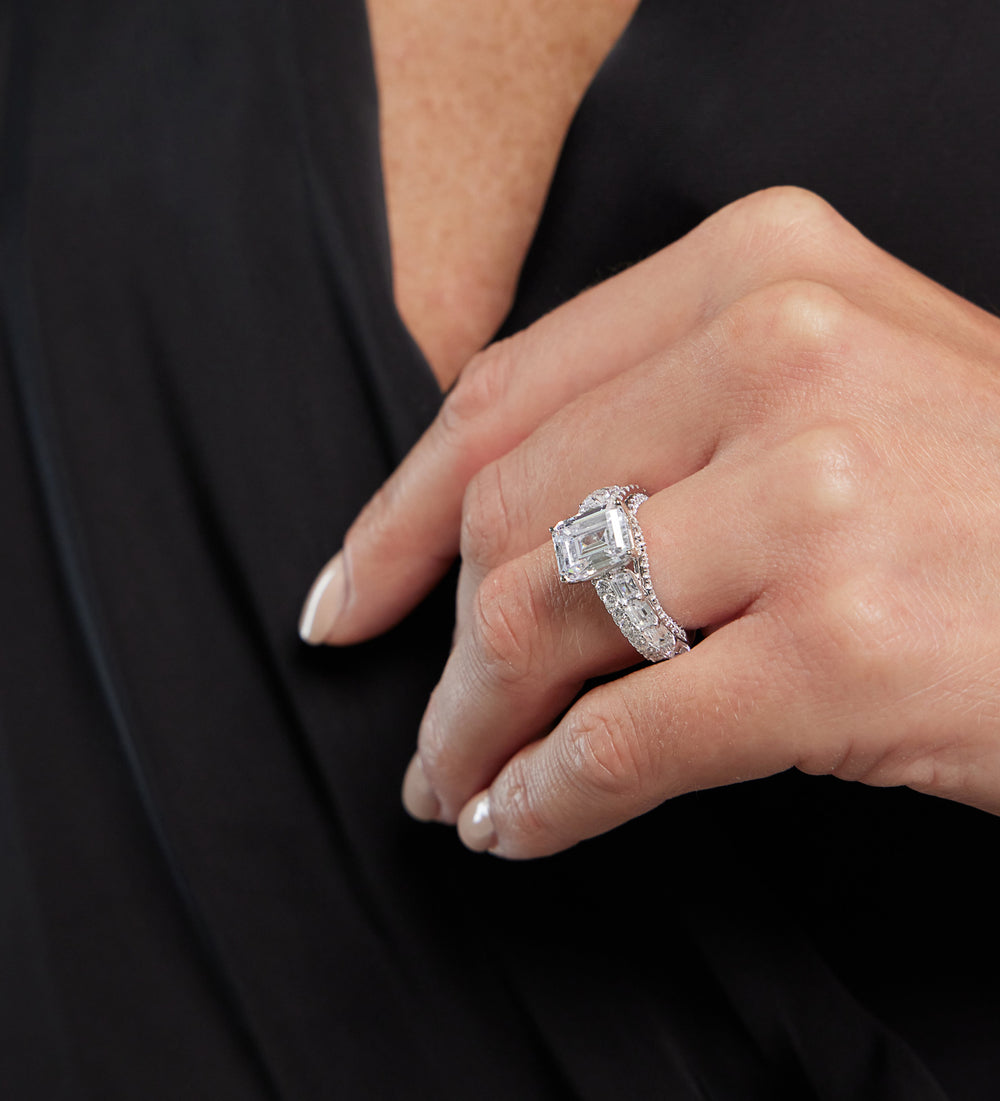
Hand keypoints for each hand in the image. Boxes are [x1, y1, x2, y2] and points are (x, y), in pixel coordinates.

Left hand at [300, 187, 999, 857]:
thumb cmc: (991, 490)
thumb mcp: (829, 387)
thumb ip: (661, 416)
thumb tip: (481, 517)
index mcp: (757, 271)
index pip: (503, 398)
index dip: (399, 512)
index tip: (352, 594)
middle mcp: (779, 358)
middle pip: (507, 516)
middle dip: (436, 644)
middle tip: (422, 729)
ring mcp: (815, 501)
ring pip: (542, 624)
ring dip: (478, 728)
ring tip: (460, 783)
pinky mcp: (845, 648)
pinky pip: (624, 737)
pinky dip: (549, 794)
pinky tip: (523, 823)